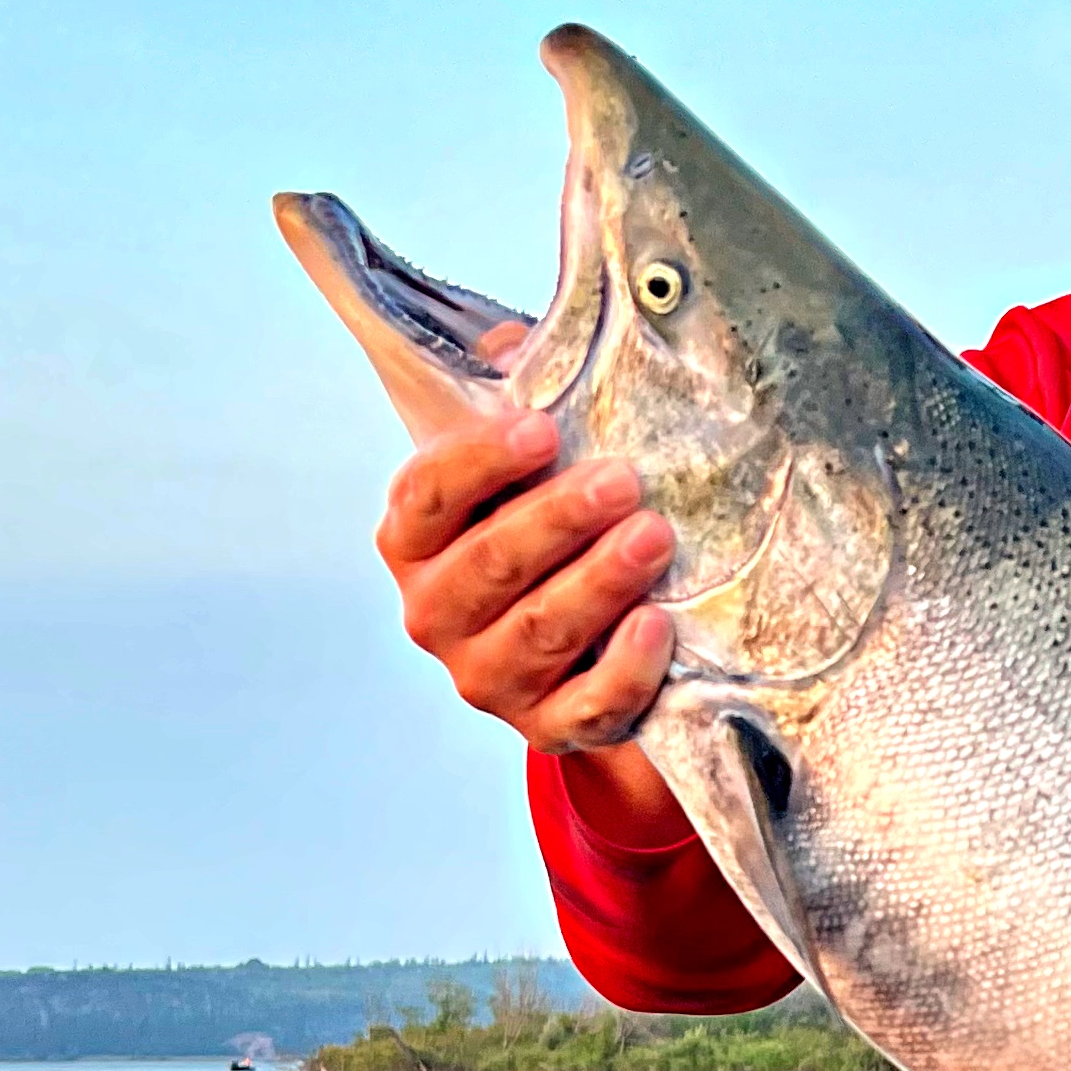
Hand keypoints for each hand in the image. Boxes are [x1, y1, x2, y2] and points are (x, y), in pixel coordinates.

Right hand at [377, 379, 678, 775]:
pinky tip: (657, 626)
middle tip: (623, 480)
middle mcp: (434, 613)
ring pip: (540, 630)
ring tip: (655, 536)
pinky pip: (585, 706)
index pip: (427, 497)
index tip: (540, 429)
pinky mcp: (545, 728)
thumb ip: (513, 400)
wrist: (583, 647)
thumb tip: (513, 342)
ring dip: (599, 582)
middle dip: (558, 519)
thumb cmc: (549, 533)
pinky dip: (623, 670)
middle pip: (489, 565)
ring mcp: (486, 679)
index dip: (479, 462)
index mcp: (413, 542)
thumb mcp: (528, 468)